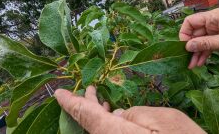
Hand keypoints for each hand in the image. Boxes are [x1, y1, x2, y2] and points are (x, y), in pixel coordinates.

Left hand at [55, 86, 205, 133]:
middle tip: (87, 88)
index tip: (58, 92)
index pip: (84, 113)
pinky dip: (107, 120)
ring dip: (96, 111)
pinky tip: (113, 114)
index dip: (69, 101)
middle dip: (84, 103)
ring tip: (97, 97)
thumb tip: (118, 114)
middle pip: (89, 122)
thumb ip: (133, 113)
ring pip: (98, 127)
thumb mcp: (159, 118)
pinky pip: (108, 131)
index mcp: (113, 133)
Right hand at [179, 7, 218, 68]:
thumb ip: (207, 44)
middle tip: (186, 62)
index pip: (191, 22)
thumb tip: (187, 46)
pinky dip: (206, 52)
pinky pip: (211, 44)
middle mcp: (215, 21)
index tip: (184, 48)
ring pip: (203, 40)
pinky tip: (201, 63)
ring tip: (192, 66)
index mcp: (216, 17)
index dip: (184, 34)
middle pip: (196, 33)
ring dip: (197, 53)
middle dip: (190, 47)